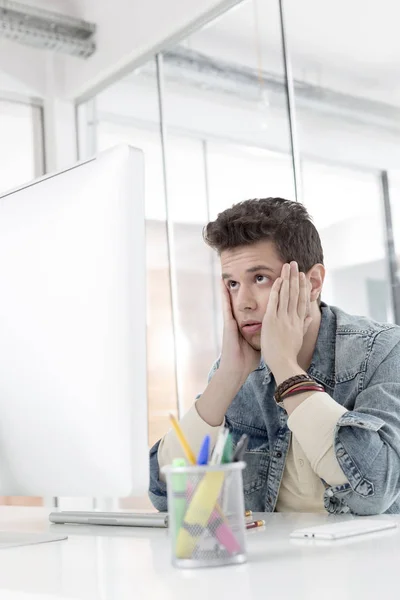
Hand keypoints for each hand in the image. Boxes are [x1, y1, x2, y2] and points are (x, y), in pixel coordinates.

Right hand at [219, 281, 260, 387]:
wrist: (237, 369)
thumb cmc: (248, 359)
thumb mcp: (261, 343)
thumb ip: (267, 335)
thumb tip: (278, 333)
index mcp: (247, 324)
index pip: (253, 305)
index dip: (258, 293)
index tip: (262, 281)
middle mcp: (239, 319)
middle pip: (243, 299)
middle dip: (244, 285)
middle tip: (245, 271)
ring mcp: (232, 320)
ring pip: (233, 299)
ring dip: (231, 286)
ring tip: (229, 273)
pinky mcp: (228, 323)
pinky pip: (226, 306)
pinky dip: (224, 296)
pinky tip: (222, 286)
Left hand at [261, 262, 311, 383]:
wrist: (283, 363)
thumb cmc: (288, 354)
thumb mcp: (299, 338)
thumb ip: (304, 326)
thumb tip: (310, 317)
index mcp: (299, 322)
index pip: (302, 300)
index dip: (303, 286)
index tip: (303, 276)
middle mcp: (292, 317)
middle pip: (295, 293)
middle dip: (295, 277)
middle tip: (295, 264)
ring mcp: (283, 318)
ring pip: (287, 294)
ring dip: (287, 278)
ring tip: (288, 266)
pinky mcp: (272, 320)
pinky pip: (275, 301)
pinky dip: (277, 290)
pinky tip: (278, 280)